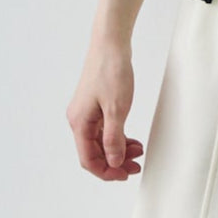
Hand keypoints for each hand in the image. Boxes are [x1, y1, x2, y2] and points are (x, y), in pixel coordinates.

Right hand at [66, 39, 144, 180]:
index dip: (107, 171)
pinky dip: (118, 136)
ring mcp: (86, 111)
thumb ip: (114, 138)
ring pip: (100, 141)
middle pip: (94, 152)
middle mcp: (79, 119)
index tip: (126, 174)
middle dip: (115, 162)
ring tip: (138, 151)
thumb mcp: (116, 108)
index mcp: (79, 123)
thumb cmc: (111, 70)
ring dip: (118, 149)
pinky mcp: (94, 104)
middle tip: (136, 165)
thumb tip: (113, 162)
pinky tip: (132, 139)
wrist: (110, 43)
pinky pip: (104, 128)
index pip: (89, 160)